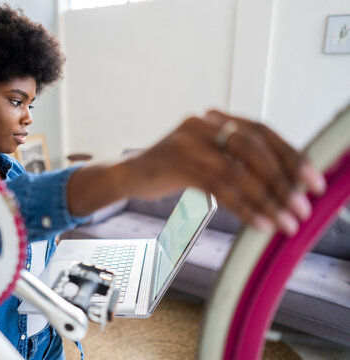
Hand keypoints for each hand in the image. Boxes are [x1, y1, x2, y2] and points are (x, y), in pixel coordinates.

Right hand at [125, 109, 325, 235]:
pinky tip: (259, 223)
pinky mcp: (176, 166)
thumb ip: (236, 158)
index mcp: (214, 118)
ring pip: (237, 172)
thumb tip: (282, 180)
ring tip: (286, 221)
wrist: (130, 174)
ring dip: (267, 200)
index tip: (313, 179)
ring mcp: (188, 144)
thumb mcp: (206, 154)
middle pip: (253, 148)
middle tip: (303, 205)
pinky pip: (218, 189)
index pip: (261, 131)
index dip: (290, 155)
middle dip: (283, 179)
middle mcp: (202, 125)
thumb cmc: (172, 167)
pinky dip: (243, 209)